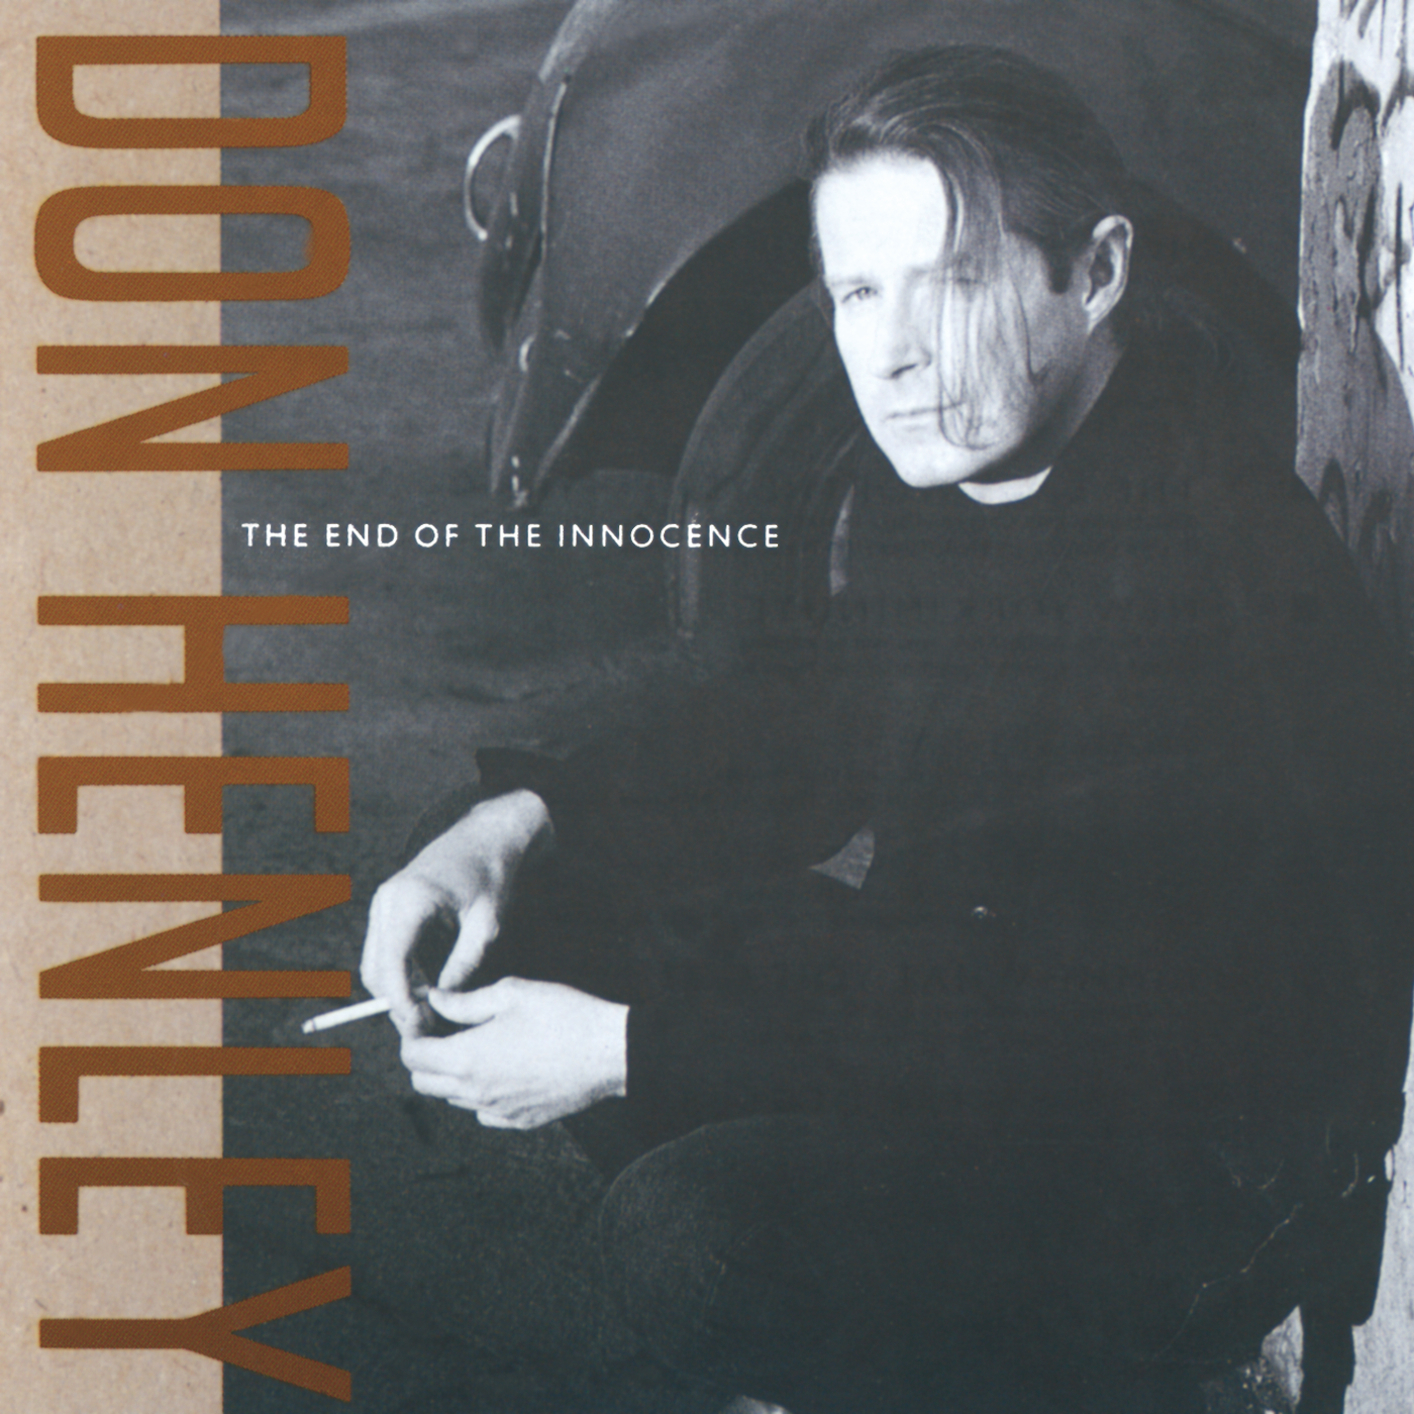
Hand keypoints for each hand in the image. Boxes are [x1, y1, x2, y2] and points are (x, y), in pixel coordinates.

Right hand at [360, 790, 551, 1036]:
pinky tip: (429, 988)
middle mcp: (387, 900)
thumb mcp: (488, 923)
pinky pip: (385, 952)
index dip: (400, 1000)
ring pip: (376, 963)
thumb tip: (443, 1002)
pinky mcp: (389, 909)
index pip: (391, 962)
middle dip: (398, 1001)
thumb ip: (465, 963)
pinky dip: (401, 974)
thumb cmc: (492, 875)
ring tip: (433, 1011)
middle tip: (430, 1026)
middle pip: (376, 969)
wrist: (486, 837)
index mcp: (410, 900)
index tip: (420, 1025)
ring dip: (399, 990)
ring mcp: (384, 903)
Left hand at [400, 978, 627, 1128]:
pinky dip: (481, 1093)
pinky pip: (484, 1112)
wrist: (610, 1053)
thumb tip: (435, 1000)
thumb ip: (464, 1001)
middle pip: (424, 1084)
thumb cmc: (564, 1017)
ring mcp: (499, 1111)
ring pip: (453, 1099)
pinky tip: (503, 1068)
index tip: (427, 1018)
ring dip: (453, 1075)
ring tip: (478, 1045)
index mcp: (468, 1058)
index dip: (413, 1033)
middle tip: (445, 1031)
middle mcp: (477, 1092)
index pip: (413, 1056)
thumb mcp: (511, 993)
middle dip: (424, 1057)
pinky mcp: (521, 1120)